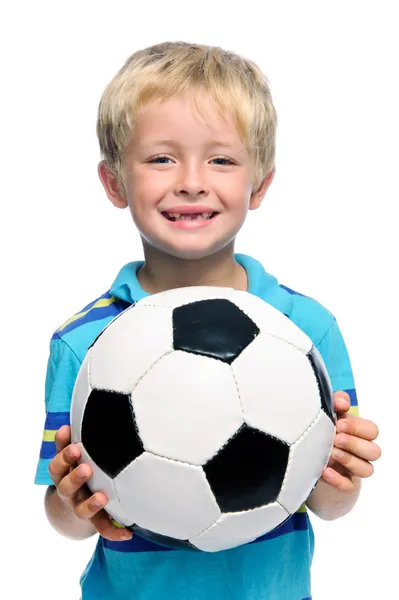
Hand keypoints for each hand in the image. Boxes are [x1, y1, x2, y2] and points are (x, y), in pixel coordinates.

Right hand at [48, 425, 131, 541]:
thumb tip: (88, 402)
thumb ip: (78, 434)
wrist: (70, 509)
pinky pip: (102, 528)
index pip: (58, 464)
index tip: (72, 440)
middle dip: (75, 476)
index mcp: (64, 473)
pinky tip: (128, 533)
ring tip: (102, 497)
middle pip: (65, 486)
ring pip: (81, 508)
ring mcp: (80, 507)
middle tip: (85, 467)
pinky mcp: (94, 521)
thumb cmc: (78, 469)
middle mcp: (69, 491)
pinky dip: (114, 531)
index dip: (63, 453)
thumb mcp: (74, 455)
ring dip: (91, 503)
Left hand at [322, 392, 381, 491]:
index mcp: (359, 432)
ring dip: (350, 460)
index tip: (338, 423)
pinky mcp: (343, 482)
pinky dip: (337, 480)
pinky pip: (348, 486)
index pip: (372, 431)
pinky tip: (325, 470)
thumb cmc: (321, 426)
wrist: (304, 448)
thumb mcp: (328, 410)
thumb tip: (342, 403)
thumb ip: (337, 401)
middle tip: (336, 439)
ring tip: (331, 453)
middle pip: (375, 451)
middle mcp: (360, 451)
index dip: (358, 427)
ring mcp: (353, 468)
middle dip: (355, 444)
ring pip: (367, 470)